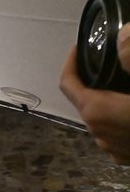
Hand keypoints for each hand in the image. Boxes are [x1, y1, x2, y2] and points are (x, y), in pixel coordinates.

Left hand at [59, 25, 129, 164]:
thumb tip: (122, 35)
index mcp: (97, 111)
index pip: (68, 84)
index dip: (71, 62)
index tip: (79, 47)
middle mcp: (97, 132)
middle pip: (85, 100)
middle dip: (91, 79)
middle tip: (108, 59)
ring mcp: (111, 148)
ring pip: (102, 117)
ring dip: (108, 98)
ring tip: (124, 81)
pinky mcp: (125, 156)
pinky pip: (116, 130)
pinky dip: (121, 115)